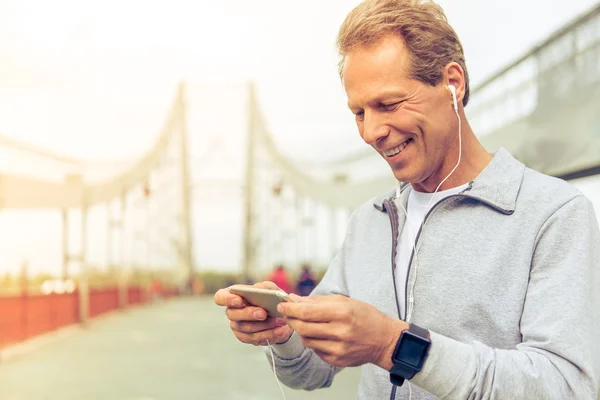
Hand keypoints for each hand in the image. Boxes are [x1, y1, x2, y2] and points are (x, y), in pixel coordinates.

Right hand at [214, 281, 293, 345]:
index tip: (239, 300)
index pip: (220, 297)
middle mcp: (232, 311)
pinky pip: (254, 338)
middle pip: (232, 314)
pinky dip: (269, 334)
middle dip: (248, 314)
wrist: (280, 316)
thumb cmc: (271, 298)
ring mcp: (237, 325)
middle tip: (263, 313)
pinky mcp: (245, 337)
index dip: (227, 299)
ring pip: (245, 327)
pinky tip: (280, 330)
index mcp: (233, 295)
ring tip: (279, 321)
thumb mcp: (271, 289)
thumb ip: (264, 287)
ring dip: (263, 325)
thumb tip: (257, 289)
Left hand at [277, 295, 407, 368]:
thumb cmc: (365, 316)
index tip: (282, 305)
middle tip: (288, 314)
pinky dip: (314, 341)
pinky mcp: (337, 360)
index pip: (306, 312)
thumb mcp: (344, 301)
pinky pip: (315, 350)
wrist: (384, 339)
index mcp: (342, 313)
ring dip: (302, 331)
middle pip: (303, 327)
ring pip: (306, 340)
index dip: (290, 309)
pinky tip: (321, 335)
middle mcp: (340, 332)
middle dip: (291, 319)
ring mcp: (338, 348)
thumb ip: (318, 301)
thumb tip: (294, 299)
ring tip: (307, 323)